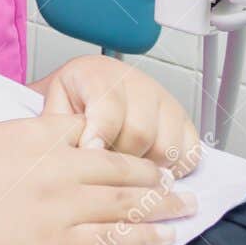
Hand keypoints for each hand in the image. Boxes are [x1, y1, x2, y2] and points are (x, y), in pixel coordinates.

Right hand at [0, 115, 194, 244]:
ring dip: (159, 206)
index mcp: (39, 135)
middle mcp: (58, 169)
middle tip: (176, 179)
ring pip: (126, 205)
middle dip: (153, 176)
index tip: (141, 150)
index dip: (126, 144)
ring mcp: (60, 209)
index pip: (97, 133)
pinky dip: (140, 239)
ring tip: (182, 206)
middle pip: (122, 168)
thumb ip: (32, 136)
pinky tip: (159, 237)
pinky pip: (110, 243)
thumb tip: (60, 143)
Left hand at [37, 56, 200, 175]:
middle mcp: (137, 84)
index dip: (100, 136)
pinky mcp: (183, 120)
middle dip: (120, 158)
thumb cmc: (74, 98)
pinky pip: (189, 153)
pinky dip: (172, 168)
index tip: (91, 154)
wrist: (90, 84)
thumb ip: (61, 127)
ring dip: (145, 167)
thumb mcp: (56, 105)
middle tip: (104, 166)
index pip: (109, 108)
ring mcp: (164, 100)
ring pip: (166, 147)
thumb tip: (76, 153)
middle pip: (140, 133)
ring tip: (124, 166)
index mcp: (100, 75)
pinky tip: (150, 166)